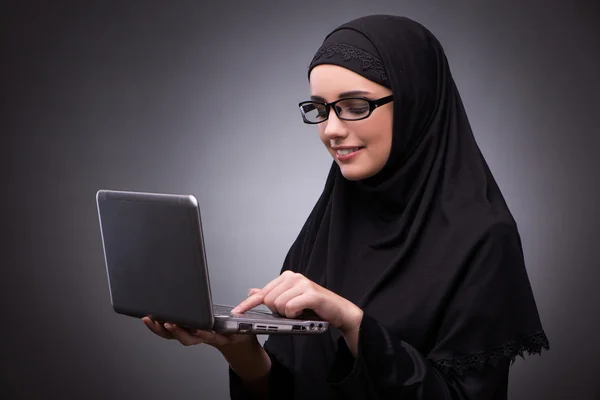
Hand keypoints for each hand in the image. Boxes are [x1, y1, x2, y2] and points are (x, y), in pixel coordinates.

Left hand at [142, 317, 271, 382]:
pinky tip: (150, 319)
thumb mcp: (249, 321)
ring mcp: (195, 335)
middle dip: (177, 331)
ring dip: (162, 329)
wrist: (236, 344)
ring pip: (176, 336)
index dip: (203, 332)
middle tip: (169, 322)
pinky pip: (171, 332)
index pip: (211, 335)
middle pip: (188, 338)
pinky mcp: (187, 331)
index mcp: (221, 335)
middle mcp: (206, 337)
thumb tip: (253, 292)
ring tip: (152, 319)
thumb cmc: (241, 331)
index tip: (198, 328)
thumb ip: (249, 306)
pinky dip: (159, 326)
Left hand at [232, 271, 362, 335]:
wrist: (338, 311)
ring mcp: (303, 283)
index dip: (248, 303)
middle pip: (269, 300)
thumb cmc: (314, 307)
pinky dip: (294, 314)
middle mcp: (294, 277)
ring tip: (299, 312)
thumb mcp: (290, 300)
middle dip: (277, 312)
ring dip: (287, 314)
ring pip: (278, 305)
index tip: (237, 311)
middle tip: (291, 312)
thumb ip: (271, 295)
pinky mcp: (311, 294)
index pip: (262, 292)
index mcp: (287, 277)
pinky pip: (290, 308)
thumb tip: (252, 291)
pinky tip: (303, 312)